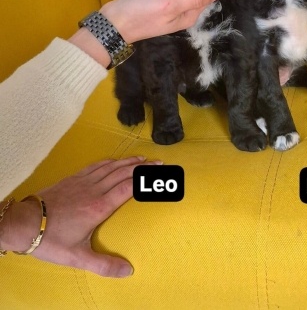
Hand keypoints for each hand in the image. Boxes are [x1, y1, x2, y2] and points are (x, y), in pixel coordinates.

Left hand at [1, 156, 161, 276]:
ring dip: (128, 162)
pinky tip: (115, 160)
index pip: (128, 187)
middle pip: (123, 173)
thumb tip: (128, 270)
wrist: (24, 223)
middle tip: (158, 163)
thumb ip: (104, 264)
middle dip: (142, 168)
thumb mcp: (77, 258)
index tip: (159, 173)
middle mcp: (95, 190)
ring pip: (111, 167)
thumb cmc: (52, 241)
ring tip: (142, 159)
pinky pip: (96, 166)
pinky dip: (110, 161)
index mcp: (100, 207)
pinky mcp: (73, 178)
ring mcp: (84, 182)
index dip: (145, 178)